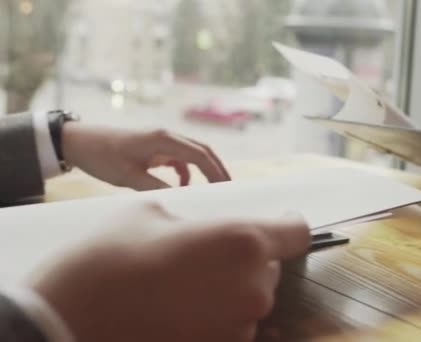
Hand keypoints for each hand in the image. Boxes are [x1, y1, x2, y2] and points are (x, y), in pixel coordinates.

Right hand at [31, 202, 310, 341]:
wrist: (66, 323)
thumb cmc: (108, 261)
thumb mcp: (150, 214)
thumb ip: (193, 219)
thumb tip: (203, 230)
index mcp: (243, 241)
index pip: (296, 232)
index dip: (286, 224)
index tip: (277, 222)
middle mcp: (253, 286)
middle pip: (269, 265)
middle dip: (246, 257)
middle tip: (205, 254)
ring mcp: (239, 325)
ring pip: (251, 296)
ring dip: (230, 287)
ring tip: (185, 284)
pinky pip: (234, 324)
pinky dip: (217, 314)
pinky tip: (182, 308)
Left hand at [62, 123, 230, 189]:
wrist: (80, 143)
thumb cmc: (103, 157)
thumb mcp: (129, 177)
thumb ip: (158, 188)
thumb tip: (184, 198)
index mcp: (163, 139)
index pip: (200, 155)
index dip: (216, 172)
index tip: (226, 188)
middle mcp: (167, 137)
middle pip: (203, 151)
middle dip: (218, 169)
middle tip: (230, 188)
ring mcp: (162, 141)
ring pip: (194, 154)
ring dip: (206, 170)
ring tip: (214, 189)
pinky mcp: (156, 148)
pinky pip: (180, 159)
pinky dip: (187, 172)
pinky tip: (184, 186)